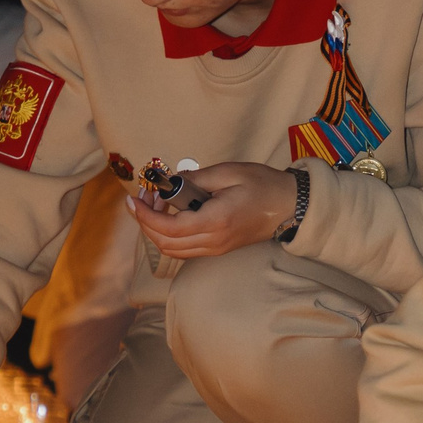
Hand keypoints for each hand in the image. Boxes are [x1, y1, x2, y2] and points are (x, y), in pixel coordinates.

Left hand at [126, 161, 294, 258]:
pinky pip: (184, 249)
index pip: (169, 228)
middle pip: (165, 243)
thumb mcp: (228, 172)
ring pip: (173, 250)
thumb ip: (195, 178)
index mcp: (215, 220)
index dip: (146, 216)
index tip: (133, 200)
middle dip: (146, 223)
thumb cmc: (262, 185)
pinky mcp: (218, 249)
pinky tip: (170, 215)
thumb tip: (169, 182)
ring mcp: (216, 248)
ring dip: (156, 230)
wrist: (289, 207)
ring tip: (155, 204)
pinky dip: (169, 236)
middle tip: (142, 198)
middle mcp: (213, 240)